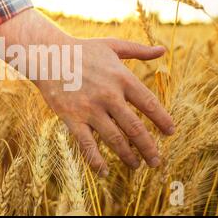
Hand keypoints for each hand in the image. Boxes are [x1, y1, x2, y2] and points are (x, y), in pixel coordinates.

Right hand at [0, 9, 174, 175]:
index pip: (149, 104)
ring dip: (128, 156)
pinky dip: (96, 161)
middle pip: (135, 128)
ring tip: (136, 166)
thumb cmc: (82, 49)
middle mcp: (109, 95)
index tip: (170, 132)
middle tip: (156, 161)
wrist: (47, 55)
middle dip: (149, 148)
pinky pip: (86, 144)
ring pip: (114, 139)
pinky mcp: (72, 118)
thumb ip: (139, 50)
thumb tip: (163, 50)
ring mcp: (89, 108)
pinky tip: (104, 172)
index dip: (163, 120)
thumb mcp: (112, 45)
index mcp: (121, 78)